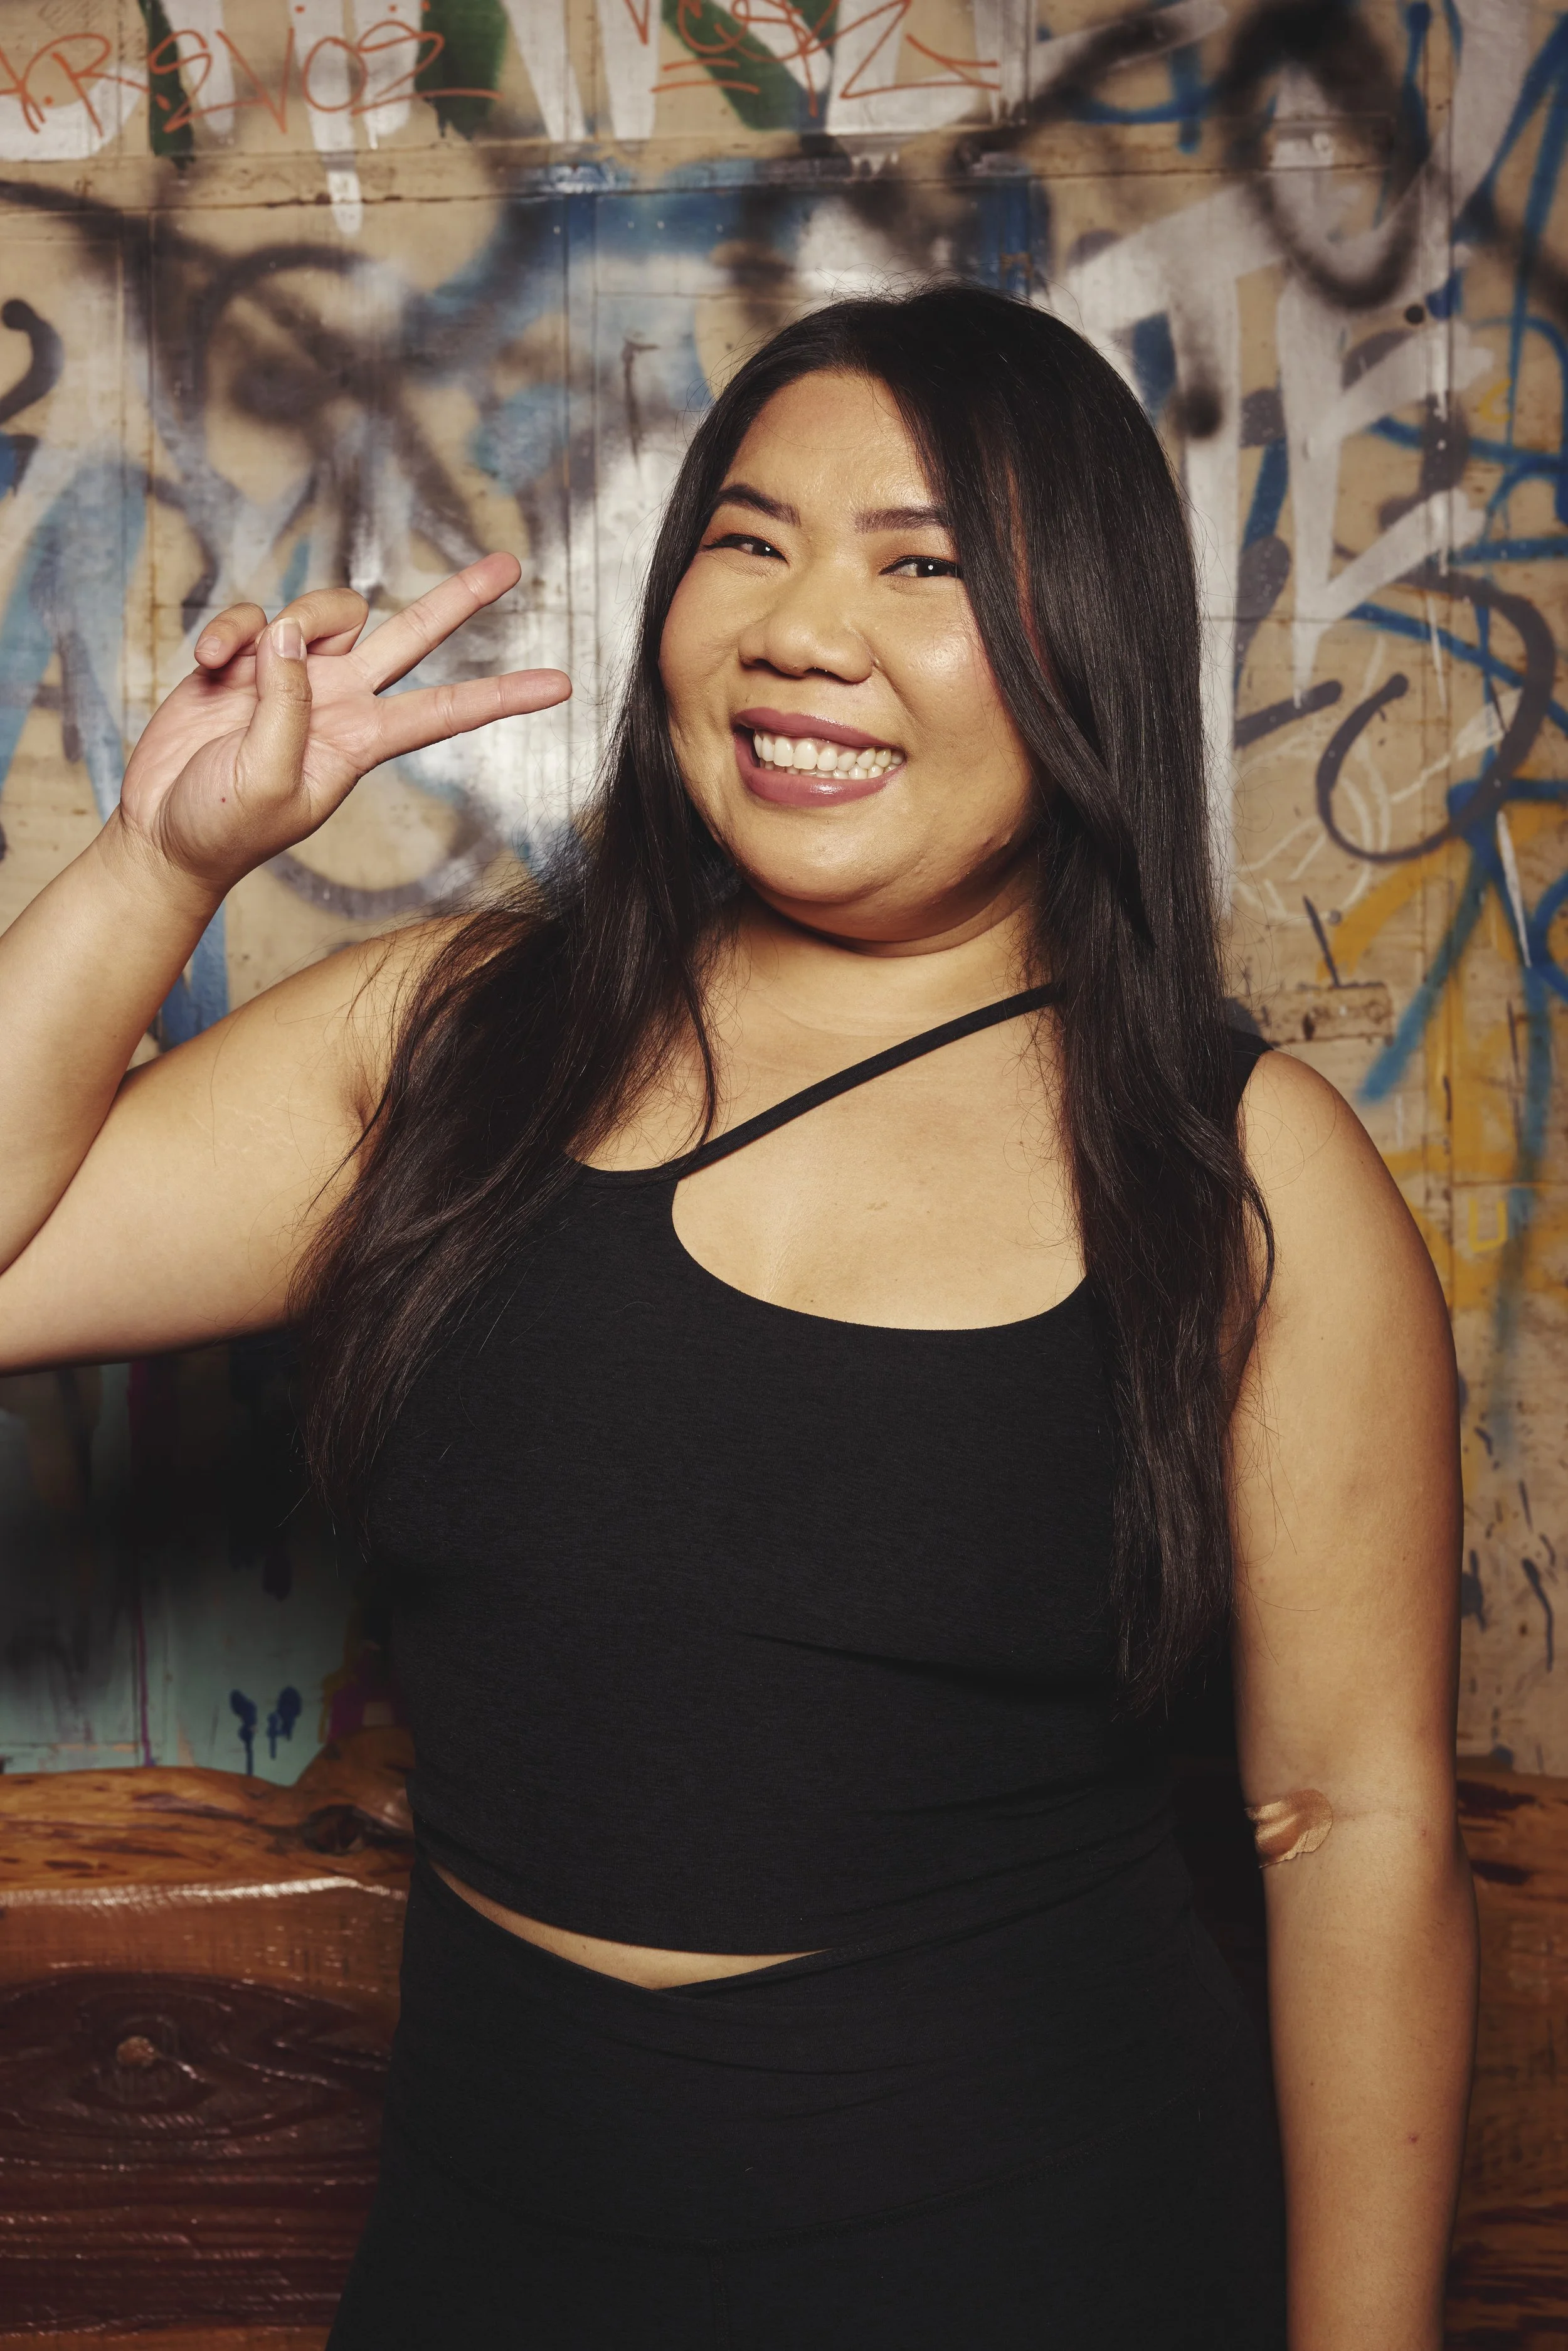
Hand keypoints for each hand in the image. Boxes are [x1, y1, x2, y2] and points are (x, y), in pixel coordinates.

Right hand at [116, 554, 570, 898]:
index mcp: (361, 742)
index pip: (447, 711)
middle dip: (459, 599)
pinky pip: (252, 618)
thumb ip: (288, 707)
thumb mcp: (269, 780)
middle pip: (412, 636)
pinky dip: (228, 631)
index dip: (503, 695)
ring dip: (287, 620)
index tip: (561, 685)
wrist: (163, 834)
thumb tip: (289, 634)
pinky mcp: (246, 661)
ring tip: (237, 662)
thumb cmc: (224, 828)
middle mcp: (340, 701)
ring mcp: (295, 677)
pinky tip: (207, 663)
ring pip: (325, 612)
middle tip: (511, 566)